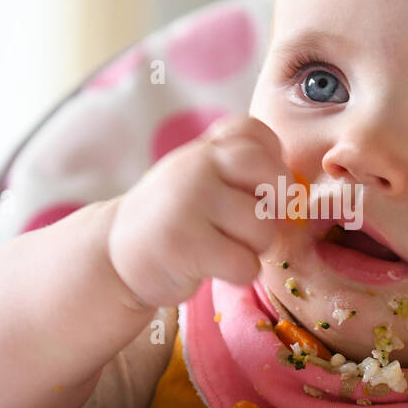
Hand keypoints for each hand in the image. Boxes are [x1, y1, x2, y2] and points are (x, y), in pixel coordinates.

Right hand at [107, 115, 287, 308]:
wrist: (114, 256)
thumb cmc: (173, 220)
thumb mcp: (198, 179)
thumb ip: (236, 167)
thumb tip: (294, 189)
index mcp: (204, 149)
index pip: (257, 133)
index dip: (272, 164)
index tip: (258, 189)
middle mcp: (195, 166)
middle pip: (272, 176)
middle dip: (276, 207)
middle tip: (256, 223)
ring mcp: (188, 203)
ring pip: (262, 229)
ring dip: (253, 248)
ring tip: (224, 248)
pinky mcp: (185, 244)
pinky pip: (244, 263)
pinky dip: (238, 273)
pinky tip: (213, 268)